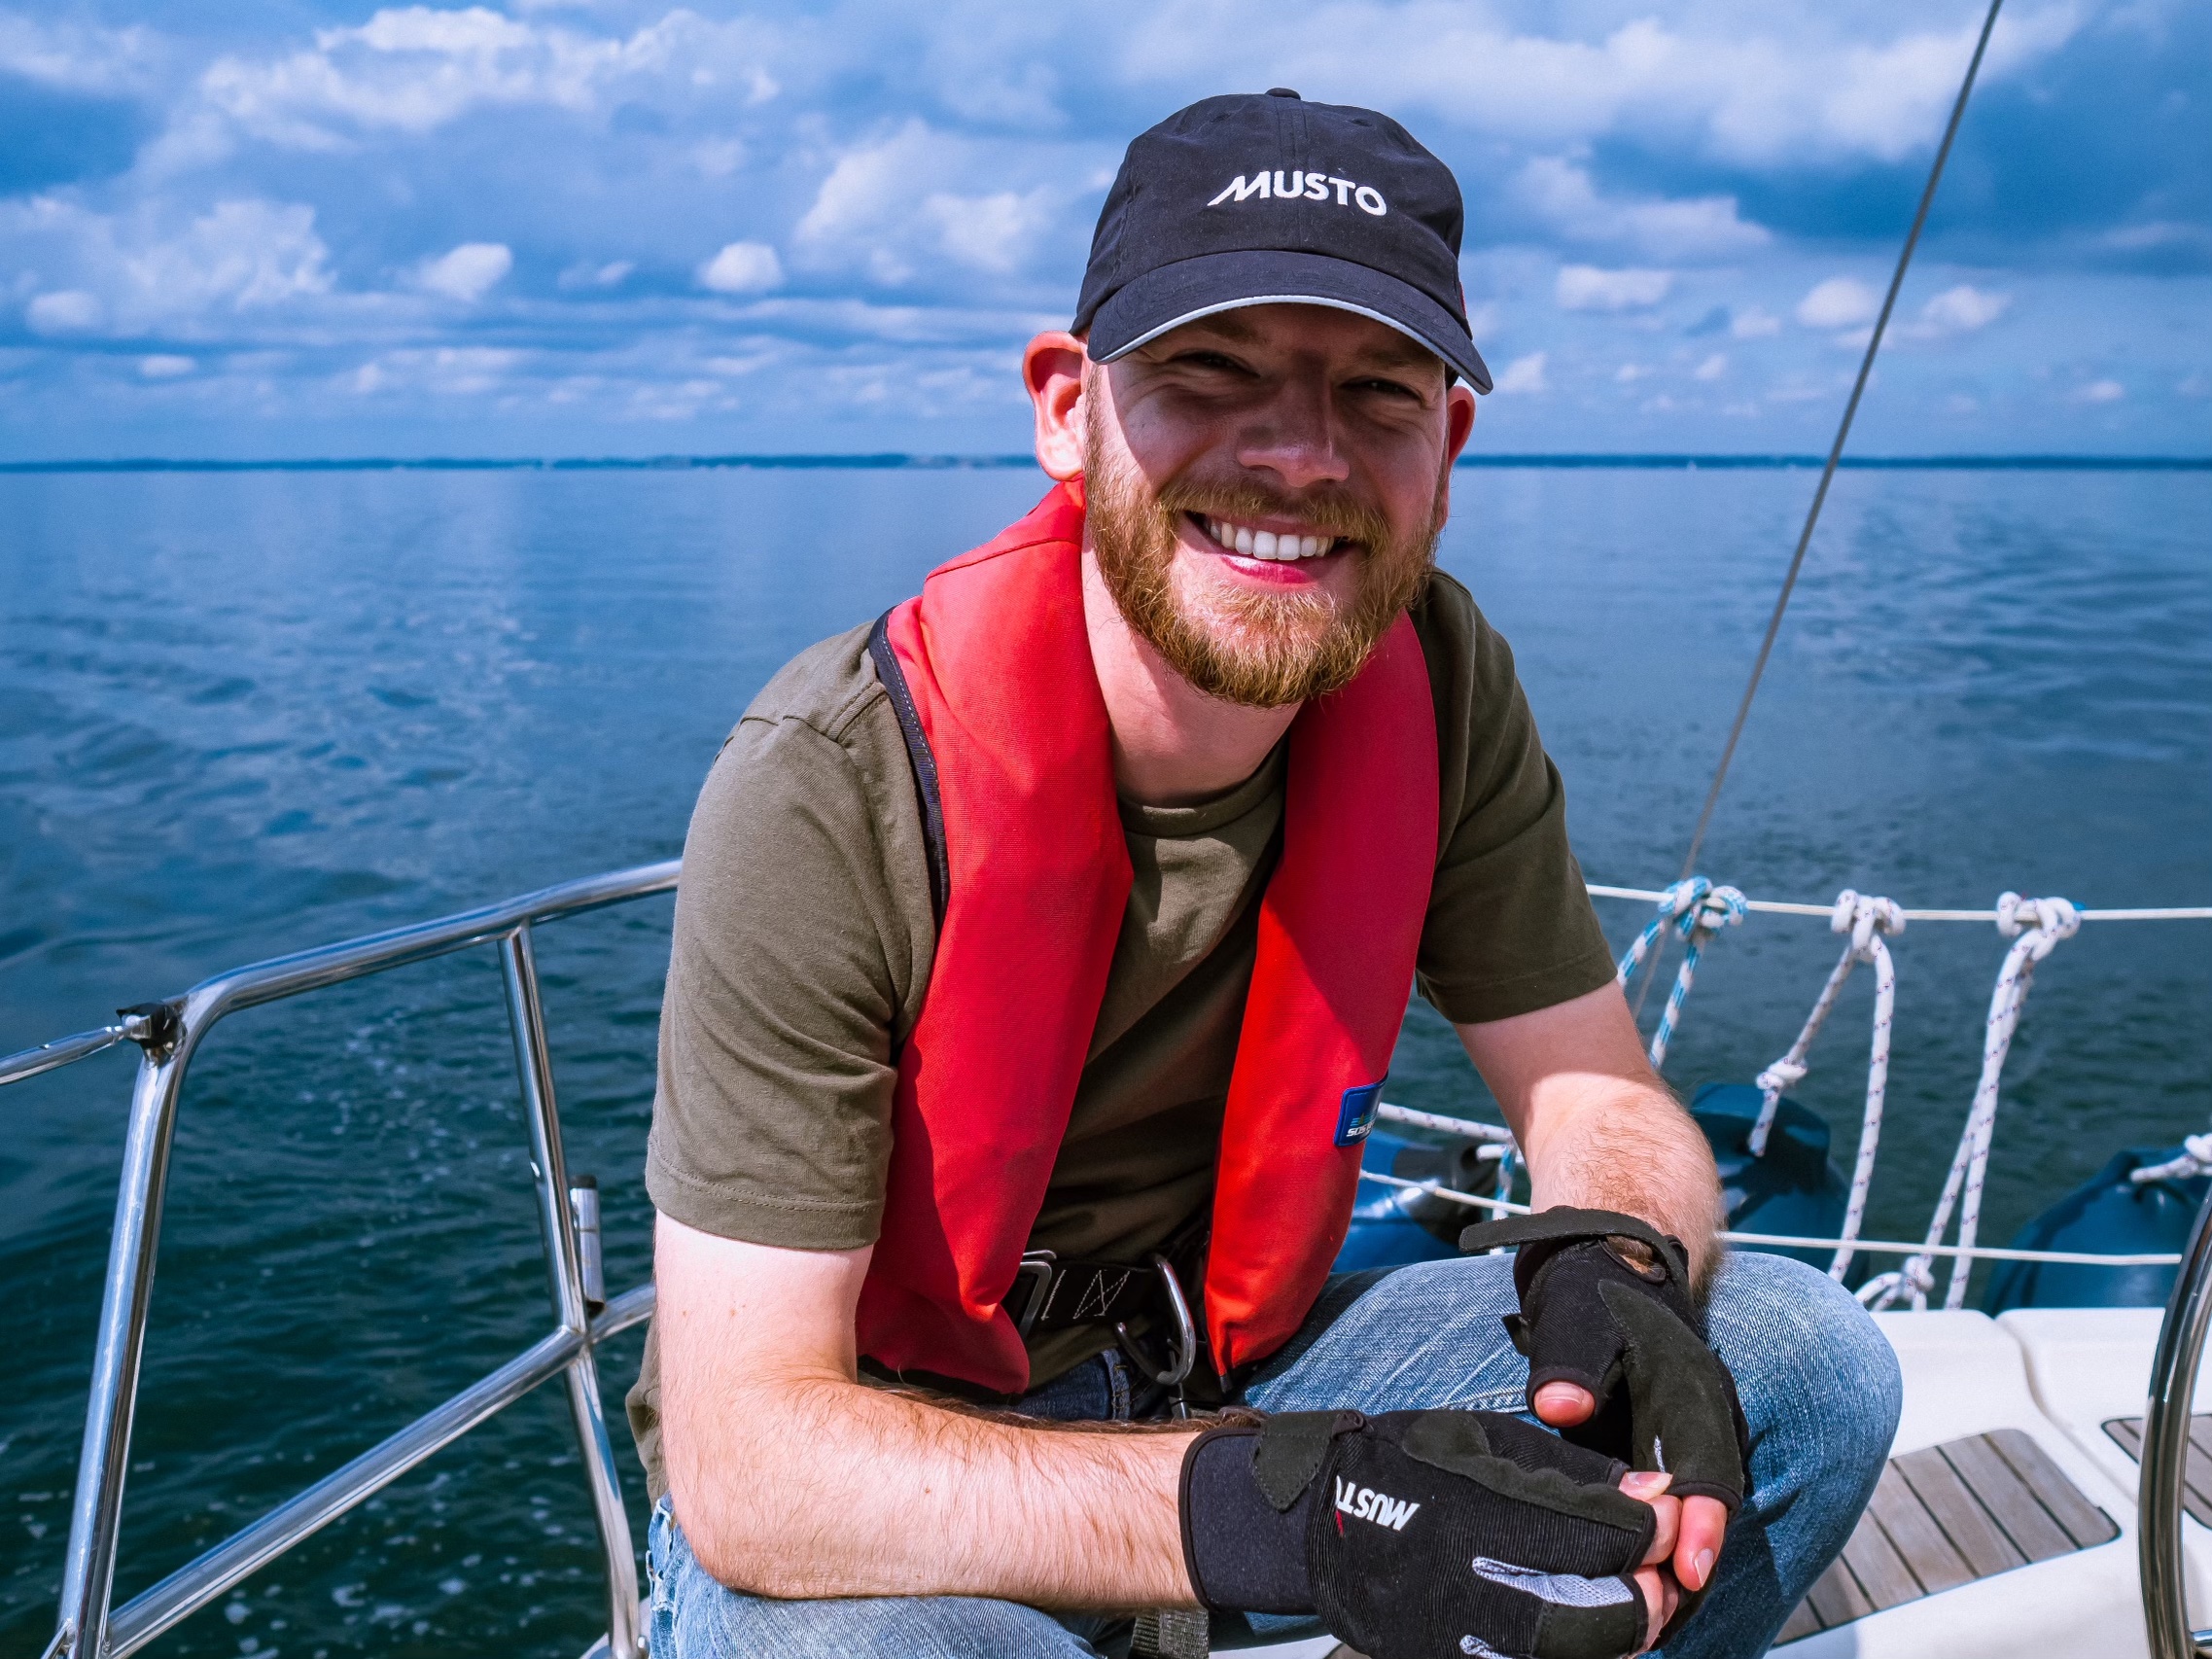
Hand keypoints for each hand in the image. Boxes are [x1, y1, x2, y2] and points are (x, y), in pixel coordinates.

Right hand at [1180, 1407, 1675, 1658]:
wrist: (1319, 1517)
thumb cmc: (1408, 1462)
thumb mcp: (1488, 1442)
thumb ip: (1575, 1475)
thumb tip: (1659, 1495)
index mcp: (1483, 1511)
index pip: (1606, 1536)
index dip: (1655, 1528)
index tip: (1674, 1512)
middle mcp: (1476, 1582)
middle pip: (1605, 1614)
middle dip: (1650, 1593)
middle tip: (1663, 1566)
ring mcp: (1464, 1635)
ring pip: (1580, 1651)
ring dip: (1623, 1628)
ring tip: (1635, 1594)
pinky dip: (1578, 1645)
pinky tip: (1587, 1619)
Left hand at [1460, 1208, 1747, 1623]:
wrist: (1607, 1273)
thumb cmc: (1591, 1296)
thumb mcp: (1577, 1317)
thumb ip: (1568, 1362)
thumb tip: (1558, 1406)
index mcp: (1692, 1392)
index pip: (1709, 1469)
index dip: (1700, 1524)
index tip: (1684, 1571)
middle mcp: (1703, 1426)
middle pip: (1708, 1511)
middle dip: (1687, 1566)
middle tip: (1657, 1623)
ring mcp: (1685, 1446)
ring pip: (1689, 1519)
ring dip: (1668, 1568)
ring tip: (1639, 1624)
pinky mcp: (1660, 1461)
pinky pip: (1665, 1512)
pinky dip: (1650, 1551)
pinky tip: (1620, 1590)